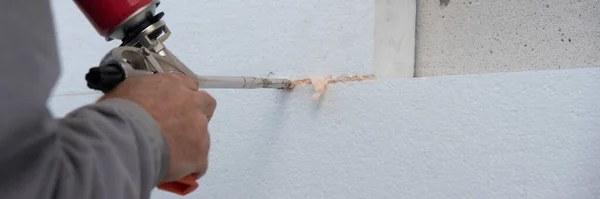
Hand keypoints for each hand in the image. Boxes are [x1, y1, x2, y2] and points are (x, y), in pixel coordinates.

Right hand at [99, 73, 215, 181]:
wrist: (122, 138)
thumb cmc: (117, 116)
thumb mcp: (124, 93)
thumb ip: (139, 96)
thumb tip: (133, 104)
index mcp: (171, 84)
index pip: (188, 85)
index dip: (182, 99)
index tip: (176, 107)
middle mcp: (189, 101)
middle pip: (205, 105)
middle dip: (197, 116)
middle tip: (182, 129)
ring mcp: (198, 126)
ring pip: (203, 136)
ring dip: (191, 144)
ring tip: (170, 155)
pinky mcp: (199, 151)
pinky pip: (200, 163)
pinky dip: (190, 168)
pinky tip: (175, 172)